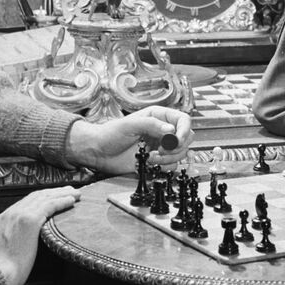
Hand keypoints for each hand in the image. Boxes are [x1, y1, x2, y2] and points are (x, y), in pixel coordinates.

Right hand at [0, 188, 79, 284]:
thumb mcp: (0, 252)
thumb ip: (9, 244)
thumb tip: (18, 248)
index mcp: (1, 221)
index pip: (24, 203)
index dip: (40, 198)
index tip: (51, 197)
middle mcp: (9, 214)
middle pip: (35, 196)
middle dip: (53, 192)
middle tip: (68, 190)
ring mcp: (18, 216)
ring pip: (44, 197)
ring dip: (61, 194)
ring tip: (74, 193)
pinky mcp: (30, 221)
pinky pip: (50, 206)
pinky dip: (62, 201)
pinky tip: (72, 200)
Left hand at [66, 106, 192, 174]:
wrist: (98, 152)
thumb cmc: (109, 134)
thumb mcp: (129, 125)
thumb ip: (151, 125)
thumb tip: (171, 130)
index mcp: (159, 117)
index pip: (183, 120)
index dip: (184, 131)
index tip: (176, 141)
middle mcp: (163, 131)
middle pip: (186, 138)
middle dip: (176, 147)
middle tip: (160, 150)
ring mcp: (161, 146)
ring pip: (181, 154)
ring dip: (169, 159)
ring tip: (151, 157)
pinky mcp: (156, 161)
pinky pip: (172, 166)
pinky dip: (165, 167)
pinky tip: (150, 164)